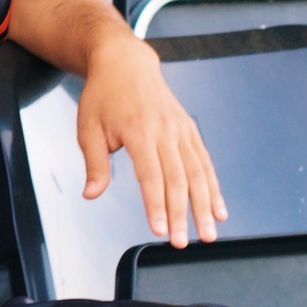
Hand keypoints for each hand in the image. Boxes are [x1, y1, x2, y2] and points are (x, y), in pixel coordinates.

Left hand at [76, 36, 227, 247]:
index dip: (156, 204)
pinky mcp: (189, 130)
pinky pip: (205, 162)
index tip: (160, 230)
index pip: (150, 175)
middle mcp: (165, 131)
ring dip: (204, 206)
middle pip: (178, 179)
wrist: (125, 63)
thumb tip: (91, 194)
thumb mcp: (88, 128)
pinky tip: (218, 209)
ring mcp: (181, 130)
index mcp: (138, 130)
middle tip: (182, 242)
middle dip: (182, 214)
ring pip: (198, 173)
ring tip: (208, 234)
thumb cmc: (103, 96)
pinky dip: (214, 187)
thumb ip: (94, 164)